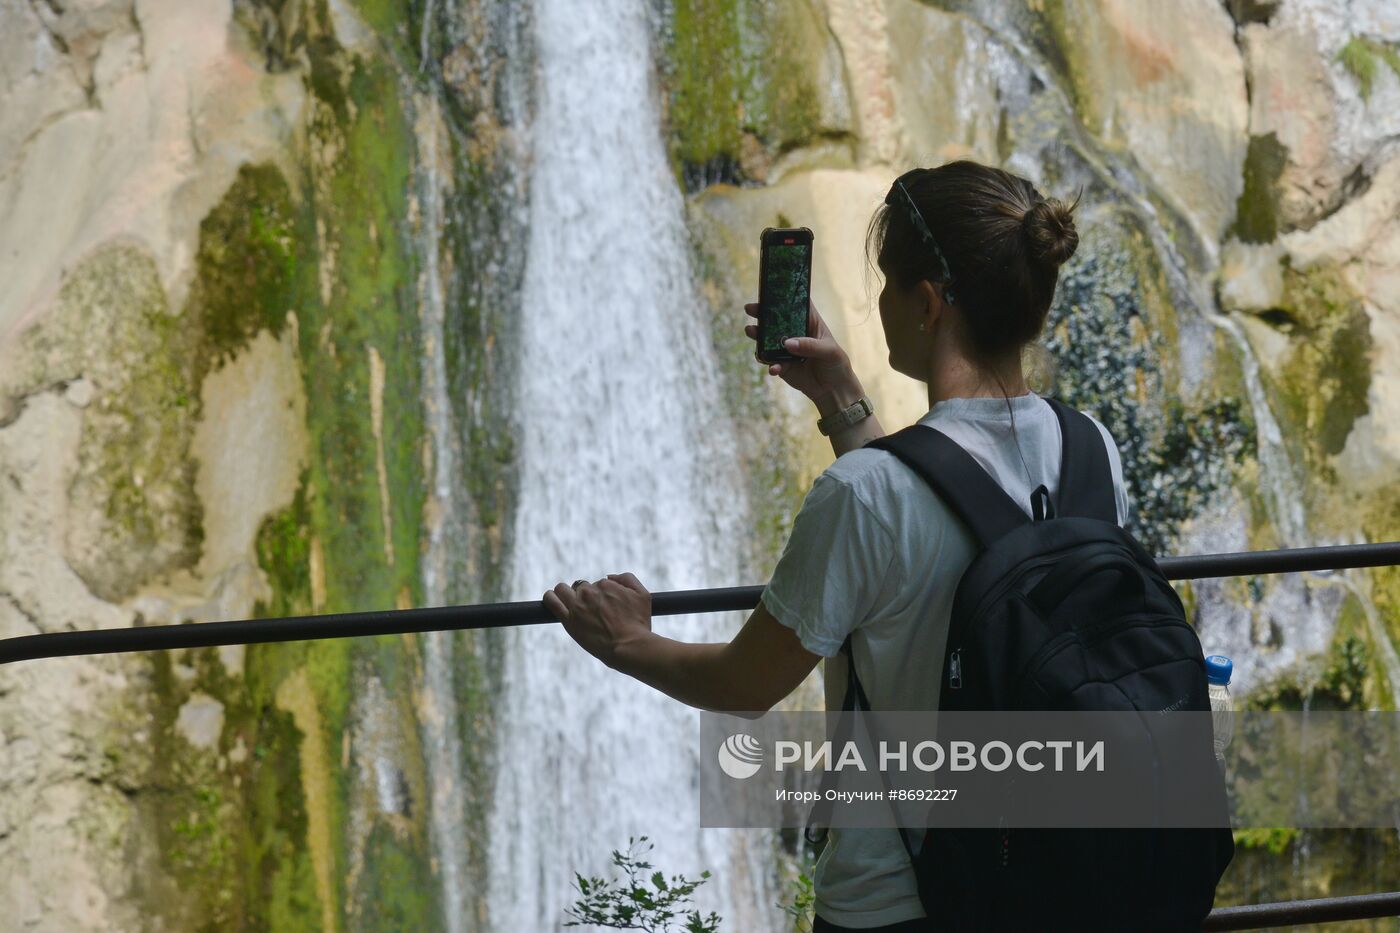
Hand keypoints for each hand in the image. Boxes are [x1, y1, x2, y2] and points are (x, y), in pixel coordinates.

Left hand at [544, 572, 652, 669]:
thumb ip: (627, 578)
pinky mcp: (568, 620)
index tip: (606, 608)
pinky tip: (551, 599)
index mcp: (606, 585)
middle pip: (580, 587)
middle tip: (592, 612)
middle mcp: (590, 592)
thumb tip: (609, 576)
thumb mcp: (642, 595)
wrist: (630, 647)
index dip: (602, 596)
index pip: (598, 584)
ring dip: (565, 593)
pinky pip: (551, 601)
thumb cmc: (638, 624)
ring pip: (562, 589)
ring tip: (569, 604)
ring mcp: (577, 606)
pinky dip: (550, 597)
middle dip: (585, 596)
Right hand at [744, 298, 861, 406]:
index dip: (783, 295)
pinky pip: (770, 362)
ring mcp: (786, 349)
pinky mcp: (782, 365)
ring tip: (751, 331)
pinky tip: (773, 368)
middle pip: (776, 319)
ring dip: (758, 335)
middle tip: (750, 309)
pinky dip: (769, 364)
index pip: (796, 304)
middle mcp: (795, 333)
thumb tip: (787, 343)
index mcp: (809, 323)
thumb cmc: (836, 364)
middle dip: (762, 313)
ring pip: (768, 339)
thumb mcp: (829, 351)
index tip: (770, 289)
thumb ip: (810, 346)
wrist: (832, 390)